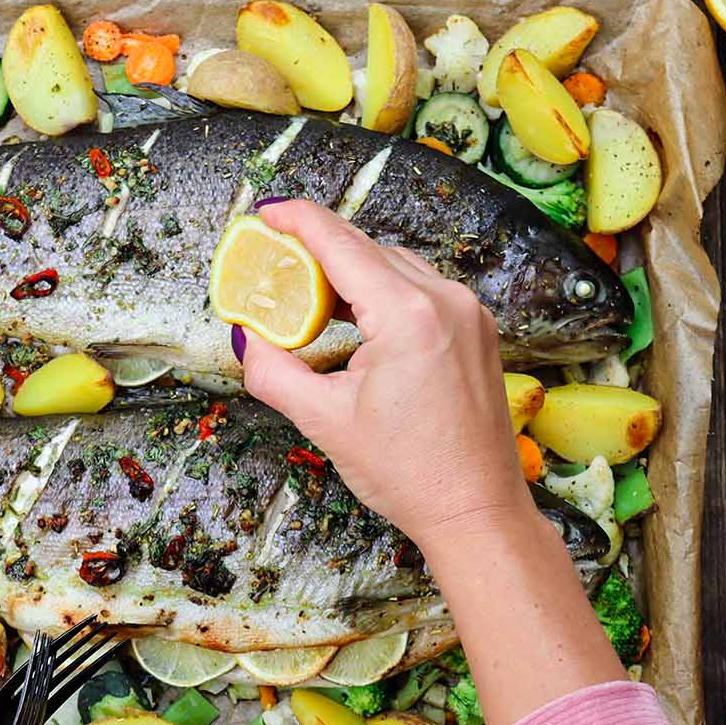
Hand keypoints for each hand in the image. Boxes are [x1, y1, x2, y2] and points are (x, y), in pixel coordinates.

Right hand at [237, 199, 533, 544]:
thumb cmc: (410, 473)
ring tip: (311, 291)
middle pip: (369, 249)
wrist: (477, 511)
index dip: (297, 220)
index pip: (340, 243)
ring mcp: (469, 313)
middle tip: (275, 257)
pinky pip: (423, 290)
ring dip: (353, 269)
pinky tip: (358, 315)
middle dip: (319, 246)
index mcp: (408, 315)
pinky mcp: (478, 330)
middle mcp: (446, 301)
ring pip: (398, 266)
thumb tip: (247, 339)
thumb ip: (275, 371)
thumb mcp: (325, 421)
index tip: (265, 213)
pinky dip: (385, 290)